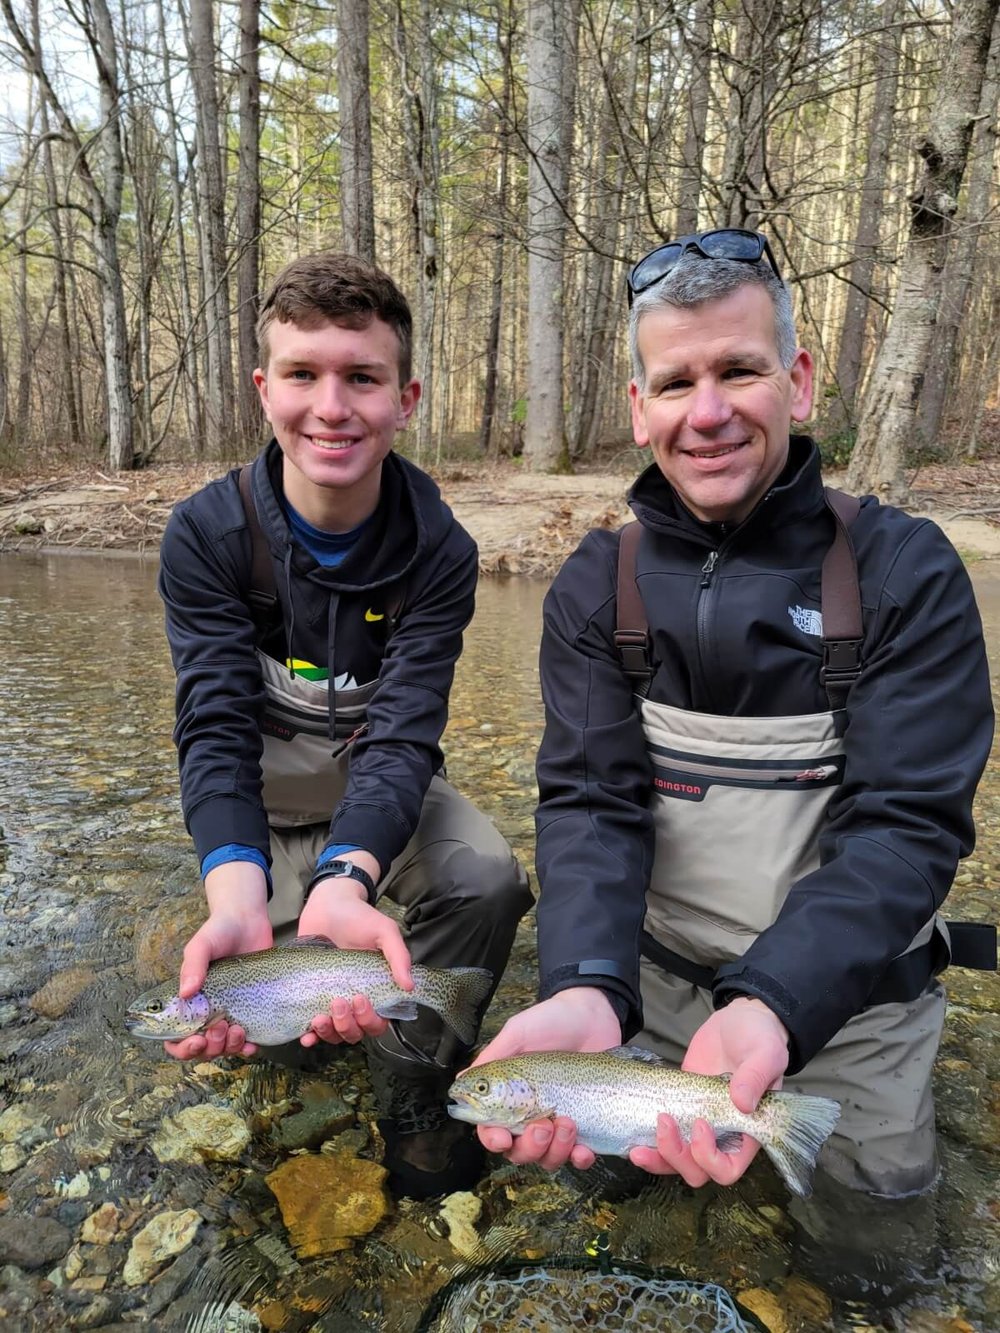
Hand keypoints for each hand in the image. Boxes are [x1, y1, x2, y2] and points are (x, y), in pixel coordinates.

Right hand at [164, 861, 271, 1061]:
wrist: (247, 921)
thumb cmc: (218, 932)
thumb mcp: (201, 945)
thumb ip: (192, 966)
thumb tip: (186, 993)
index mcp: (187, 1002)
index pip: (175, 1038)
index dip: (182, 1047)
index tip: (196, 1039)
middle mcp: (206, 1012)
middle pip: (202, 1048)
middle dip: (211, 1047)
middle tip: (221, 1025)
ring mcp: (229, 1013)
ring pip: (224, 1048)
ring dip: (229, 1047)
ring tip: (237, 1030)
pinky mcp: (250, 1010)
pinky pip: (246, 1039)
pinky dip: (247, 1047)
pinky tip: (252, 1044)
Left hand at [296, 873, 413, 1047]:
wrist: (328, 904)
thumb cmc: (360, 918)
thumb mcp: (384, 932)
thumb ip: (398, 956)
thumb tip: (409, 985)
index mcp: (376, 990)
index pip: (378, 1022)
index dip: (371, 1020)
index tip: (360, 999)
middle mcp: (355, 1000)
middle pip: (356, 1032)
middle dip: (348, 1025)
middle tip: (339, 1002)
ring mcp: (332, 1000)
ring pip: (335, 1034)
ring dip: (329, 1033)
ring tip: (319, 1018)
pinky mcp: (311, 997)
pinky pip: (311, 1028)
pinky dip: (310, 1036)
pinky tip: (306, 1035)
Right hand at [468, 988, 622, 1170]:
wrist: (592, 1014)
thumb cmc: (550, 1021)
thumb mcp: (518, 1033)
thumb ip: (492, 1058)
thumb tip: (460, 1082)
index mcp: (508, 1096)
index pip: (492, 1129)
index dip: (493, 1139)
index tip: (503, 1137)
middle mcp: (529, 1115)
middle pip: (519, 1152)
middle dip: (530, 1147)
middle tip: (543, 1124)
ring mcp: (558, 1123)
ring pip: (547, 1158)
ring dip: (555, 1150)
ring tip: (568, 1122)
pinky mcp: (585, 1125)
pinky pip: (579, 1156)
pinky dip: (580, 1158)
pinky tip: (584, 1147)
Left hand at [628, 997, 789, 1187]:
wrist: (737, 1022)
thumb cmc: (760, 1039)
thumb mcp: (765, 1053)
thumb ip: (756, 1076)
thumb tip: (742, 1103)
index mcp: (747, 1131)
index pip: (728, 1168)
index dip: (710, 1158)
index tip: (700, 1123)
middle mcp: (721, 1134)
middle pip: (697, 1171)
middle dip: (677, 1157)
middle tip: (663, 1121)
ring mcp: (696, 1122)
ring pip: (675, 1161)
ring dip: (656, 1158)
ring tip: (637, 1146)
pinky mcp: (678, 1107)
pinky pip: (662, 1137)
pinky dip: (646, 1141)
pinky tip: (632, 1136)